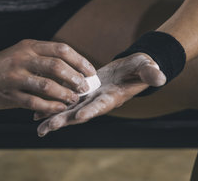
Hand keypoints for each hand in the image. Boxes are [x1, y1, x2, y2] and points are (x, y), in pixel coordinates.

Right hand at [0, 39, 95, 111]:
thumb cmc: (9, 64)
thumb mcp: (25, 52)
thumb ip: (46, 57)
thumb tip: (76, 68)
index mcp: (31, 46)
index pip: (61, 49)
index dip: (79, 60)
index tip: (91, 71)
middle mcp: (23, 59)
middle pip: (56, 66)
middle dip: (75, 78)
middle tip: (85, 87)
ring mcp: (15, 77)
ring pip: (46, 86)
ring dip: (64, 94)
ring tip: (74, 99)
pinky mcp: (9, 95)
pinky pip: (34, 102)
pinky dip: (50, 107)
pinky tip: (59, 108)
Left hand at [36, 53, 165, 136]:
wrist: (131, 69)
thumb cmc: (141, 69)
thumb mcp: (147, 68)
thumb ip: (151, 73)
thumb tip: (160, 77)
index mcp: (113, 97)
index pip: (101, 105)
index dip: (90, 111)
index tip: (77, 117)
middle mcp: (99, 101)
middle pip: (79, 112)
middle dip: (63, 120)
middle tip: (46, 128)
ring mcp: (89, 97)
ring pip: (69, 108)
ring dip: (54, 115)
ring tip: (37, 123)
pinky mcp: (83, 92)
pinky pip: (66, 99)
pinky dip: (53, 104)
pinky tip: (37, 109)